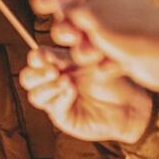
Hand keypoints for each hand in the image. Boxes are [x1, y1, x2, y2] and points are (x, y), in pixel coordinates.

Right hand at [20, 46, 154, 145]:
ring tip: (66, 81)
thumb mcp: (95, 59)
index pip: (37, 59)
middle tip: (53, 69)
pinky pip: (53, 107)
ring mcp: (57, 100)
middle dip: (36, 73)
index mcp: (59, 64)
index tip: (46, 55)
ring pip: (35, 94)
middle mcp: (55, 82)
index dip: (38, 57)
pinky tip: (72, 90)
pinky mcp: (64, 117)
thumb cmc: (116, 78)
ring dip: (47, 86)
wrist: (131, 103)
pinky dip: (60, 97)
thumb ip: (76, 52)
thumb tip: (61, 41)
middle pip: (28, 77)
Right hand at [34, 0, 158, 92]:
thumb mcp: (92, 14)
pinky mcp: (120, 55)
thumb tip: (48, 1)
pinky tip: (114, 64)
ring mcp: (114, 33)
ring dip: (86, 52)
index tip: (36, 6)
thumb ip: (67, 8)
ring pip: (83, 45)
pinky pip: (99, 61)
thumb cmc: (131, 28)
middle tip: (75, 36)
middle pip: (71, 20)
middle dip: (68, 32)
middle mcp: (106, 9)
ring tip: (98, 54)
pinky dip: (104, 65)